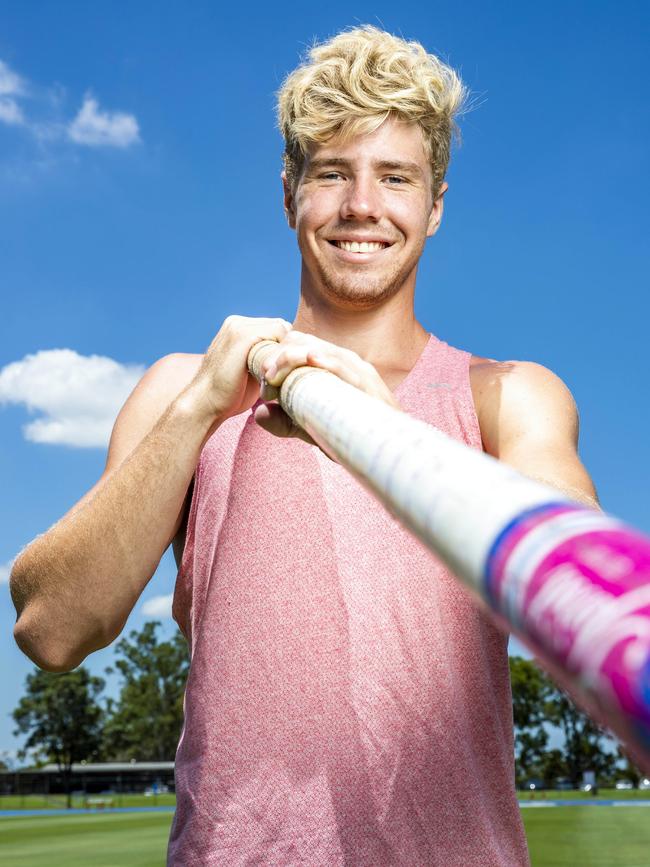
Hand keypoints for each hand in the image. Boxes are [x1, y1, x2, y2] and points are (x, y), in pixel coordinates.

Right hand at [188, 315, 292, 426]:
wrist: (205, 404)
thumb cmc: (228, 394)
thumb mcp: (249, 370)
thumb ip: (263, 359)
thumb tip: (286, 359)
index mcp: (237, 328)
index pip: (276, 328)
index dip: (285, 348)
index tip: (288, 367)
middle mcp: (237, 322)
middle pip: (281, 326)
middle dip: (287, 347)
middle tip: (288, 371)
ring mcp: (239, 327)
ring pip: (281, 328)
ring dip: (286, 349)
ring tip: (283, 372)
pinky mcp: (243, 336)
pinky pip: (279, 332)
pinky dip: (284, 350)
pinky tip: (280, 371)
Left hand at [253, 330, 399, 444]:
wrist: (389, 446)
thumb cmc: (350, 433)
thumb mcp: (309, 427)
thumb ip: (284, 421)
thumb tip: (258, 415)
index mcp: (330, 364)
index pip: (296, 343)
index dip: (274, 357)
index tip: (263, 381)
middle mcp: (341, 359)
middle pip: (300, 341)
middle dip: (277, 356)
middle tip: (265, 379)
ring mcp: (354, 367)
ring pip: (315, 348)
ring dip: (290, 358)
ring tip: (273, 374)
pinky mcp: (365, 380)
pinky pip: (340, 364)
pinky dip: (322, 361)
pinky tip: (309, 362)